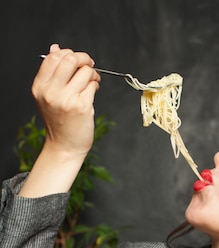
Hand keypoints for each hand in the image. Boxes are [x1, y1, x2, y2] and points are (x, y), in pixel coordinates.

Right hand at [19, 44, 100, 196]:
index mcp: (40, 86)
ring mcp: (66, 99)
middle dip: (83, 58)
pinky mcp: (81, 106)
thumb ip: (52, 73)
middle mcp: (51, 91)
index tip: (77, 60)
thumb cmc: (59, 121)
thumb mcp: (48, 95)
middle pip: (70, 59)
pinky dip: (95, 85)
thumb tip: (56, 48)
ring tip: (91, 82)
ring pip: (85, 71)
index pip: (54, 57)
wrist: (64, 146)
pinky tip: (92, 93)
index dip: (68, 53)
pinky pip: (93, 85)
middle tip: (88, 65)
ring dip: (92, 74)